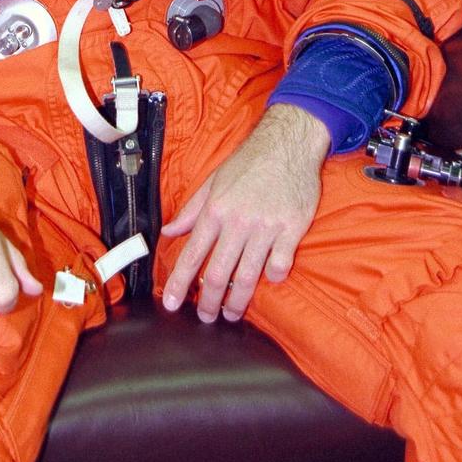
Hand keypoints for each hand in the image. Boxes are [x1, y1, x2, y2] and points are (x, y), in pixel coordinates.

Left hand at [160, 104, 328, 323]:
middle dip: (210, 302)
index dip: (180, 283)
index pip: (192, 254)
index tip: (173, 304)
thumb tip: (170, 232)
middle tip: (207, 318)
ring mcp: (266, 227)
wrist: (287, 143)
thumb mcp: (214, 181)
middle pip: (219, 273)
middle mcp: (238, 221)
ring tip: (233, 313)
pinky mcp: (292, 228)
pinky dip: (274, 276)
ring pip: (248, 275)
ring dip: (239, 301)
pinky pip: (280, 263)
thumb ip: (192, 210)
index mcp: (216, 210)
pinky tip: (270, 278)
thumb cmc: (249, 162)